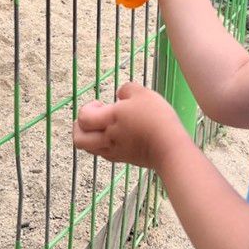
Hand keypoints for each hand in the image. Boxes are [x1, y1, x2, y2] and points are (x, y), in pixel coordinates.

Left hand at [73, 83, 187, 170]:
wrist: (170, 148)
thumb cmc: (156, 118)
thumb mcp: (143, 93)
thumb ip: (127, 90)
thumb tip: (119, 95)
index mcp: (109, 120)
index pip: (83, 118)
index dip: (87, 108)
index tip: (101, 103)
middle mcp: (107, 138)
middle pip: (79, 139)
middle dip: (80, 127)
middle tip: (94, 118)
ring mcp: (114, 151)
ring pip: (90, 149)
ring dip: (91, 136)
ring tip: (106, 126)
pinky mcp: (124, 158)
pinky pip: (105, 153)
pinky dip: (104, 144)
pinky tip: (119, 135)